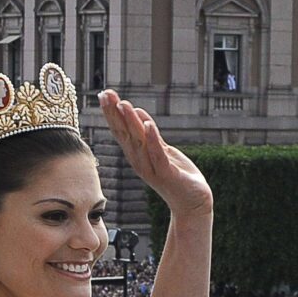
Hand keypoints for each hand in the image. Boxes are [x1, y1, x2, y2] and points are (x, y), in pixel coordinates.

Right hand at [99, 90, 209, 220]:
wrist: (192, 202)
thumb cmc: (177, 176)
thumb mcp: (161, 150)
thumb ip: (149, 134)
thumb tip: (137, 112)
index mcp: (137, 155)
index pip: (121, 131)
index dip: (112, 113)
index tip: (104, 94)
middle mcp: (140, 161)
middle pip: (124, 135)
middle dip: (114, 114)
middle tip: (105, 94)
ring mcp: (153, 168)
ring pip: (139, 142)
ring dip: (131, 123)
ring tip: (124, 104)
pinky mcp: (168, 174)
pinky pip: (158, 155)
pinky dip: (153, 140)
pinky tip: (148, 125)